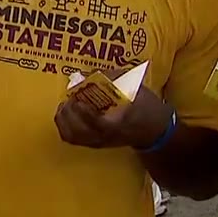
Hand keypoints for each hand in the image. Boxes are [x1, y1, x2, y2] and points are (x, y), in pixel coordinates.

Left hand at [55, 72, 170, 149]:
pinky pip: (72, 139)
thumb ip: (115, 79)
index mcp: (120, 124)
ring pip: (71, 136)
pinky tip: (65, 113)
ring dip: (63, 120)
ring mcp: (98, 142)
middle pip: (79, 132)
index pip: (98, 124)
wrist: (154, 131)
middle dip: (69, 114)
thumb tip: (92, 73)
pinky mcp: (94, 143)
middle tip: (69, 98)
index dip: (84, 113)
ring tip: (65, 104)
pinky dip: (63, 125)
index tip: (77, 99)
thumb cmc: (147, 108)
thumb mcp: (137, 89)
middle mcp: (106, 137)